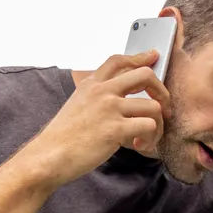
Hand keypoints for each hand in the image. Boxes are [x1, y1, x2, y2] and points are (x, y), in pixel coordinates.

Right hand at [25, 52, 167, 185]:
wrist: (50, 156)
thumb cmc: (63, 137)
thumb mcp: (76, 105)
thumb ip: (96, 98)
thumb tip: (121, 102)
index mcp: (91, 85)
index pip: (118, 60)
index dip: (140, 57)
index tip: (153, 57)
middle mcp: (102, 91)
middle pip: (145, 75)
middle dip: (161, 91)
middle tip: (163, 108)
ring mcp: (109, 108)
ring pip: (153, 106)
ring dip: (158, 125)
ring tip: (146, 138)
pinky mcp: (116, 128)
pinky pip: (149, 126)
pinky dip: (149, 139)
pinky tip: (138, 146)